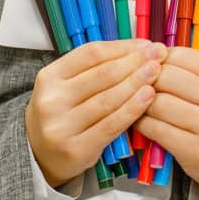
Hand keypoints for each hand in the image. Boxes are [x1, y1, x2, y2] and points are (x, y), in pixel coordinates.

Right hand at [26, 39, 166, 187]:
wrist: (39, 155)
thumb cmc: (62, 113)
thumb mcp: (66, 86)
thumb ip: (94, 69)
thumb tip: (137, 49)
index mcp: (49, 77)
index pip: (90, 54)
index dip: (121, 47)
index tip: (146, 44)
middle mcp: (52, 100)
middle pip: (102, 74)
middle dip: (134, 62)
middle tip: (158, 54)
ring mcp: (62, 126)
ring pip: (108, 99)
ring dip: (137, 82)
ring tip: (157, 72)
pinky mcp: (76, 149)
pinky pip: (111, 124)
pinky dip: (132, 109)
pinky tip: (148, 97)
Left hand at [134, 46, 198, 191]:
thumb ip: (185, 69)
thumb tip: (147, 54)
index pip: (181, 56)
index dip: (157, 58)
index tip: (148, 66)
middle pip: (166, 77)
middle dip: (146, 80)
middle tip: (137, 85)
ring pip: (157, 103)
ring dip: (140, 103)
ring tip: (137, 104)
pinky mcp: (197, 151)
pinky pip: (156, 129)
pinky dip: (142, 123)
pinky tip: (140, 121)